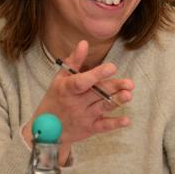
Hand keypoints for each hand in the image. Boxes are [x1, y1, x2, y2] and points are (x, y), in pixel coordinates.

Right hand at [23, 40, 133, 162]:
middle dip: (114, 87)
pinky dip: (115, 124)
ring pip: (103, 107)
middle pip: (97, 93)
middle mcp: (75, 103)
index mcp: (67, 88)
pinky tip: (126, 120)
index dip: (97, 74)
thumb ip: (74, 61)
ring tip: (128, 94)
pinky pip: (103, 126)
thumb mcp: (60, 79)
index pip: (82, 81)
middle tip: (129, 83)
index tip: (112, 67)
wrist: (45, 130)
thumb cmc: (56, 99)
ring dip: (117, 101)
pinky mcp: (90, 129)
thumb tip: (84, 43)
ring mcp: (83, 117)